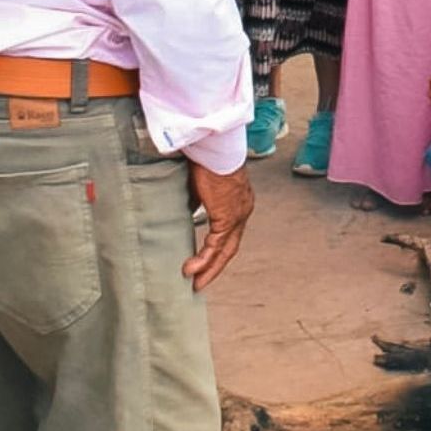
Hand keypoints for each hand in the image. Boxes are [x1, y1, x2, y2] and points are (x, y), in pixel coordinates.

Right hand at [183, 161, 253, 291]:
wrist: (213, 148)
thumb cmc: (206, 159)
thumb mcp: (199, 186)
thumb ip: (197, 203)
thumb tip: (188, 214)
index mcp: (238, 202)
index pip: (229, 233)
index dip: (217, 250)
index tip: (205, 262)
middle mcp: (243, 210)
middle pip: (230, 247)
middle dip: (215, 266)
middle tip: (201, 282)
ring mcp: (238, 214)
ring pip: (225, 250)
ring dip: (209, 268)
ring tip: (195, 283)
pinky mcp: (228, 216)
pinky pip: (216, 245)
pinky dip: (203, 259)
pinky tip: (190, 269)